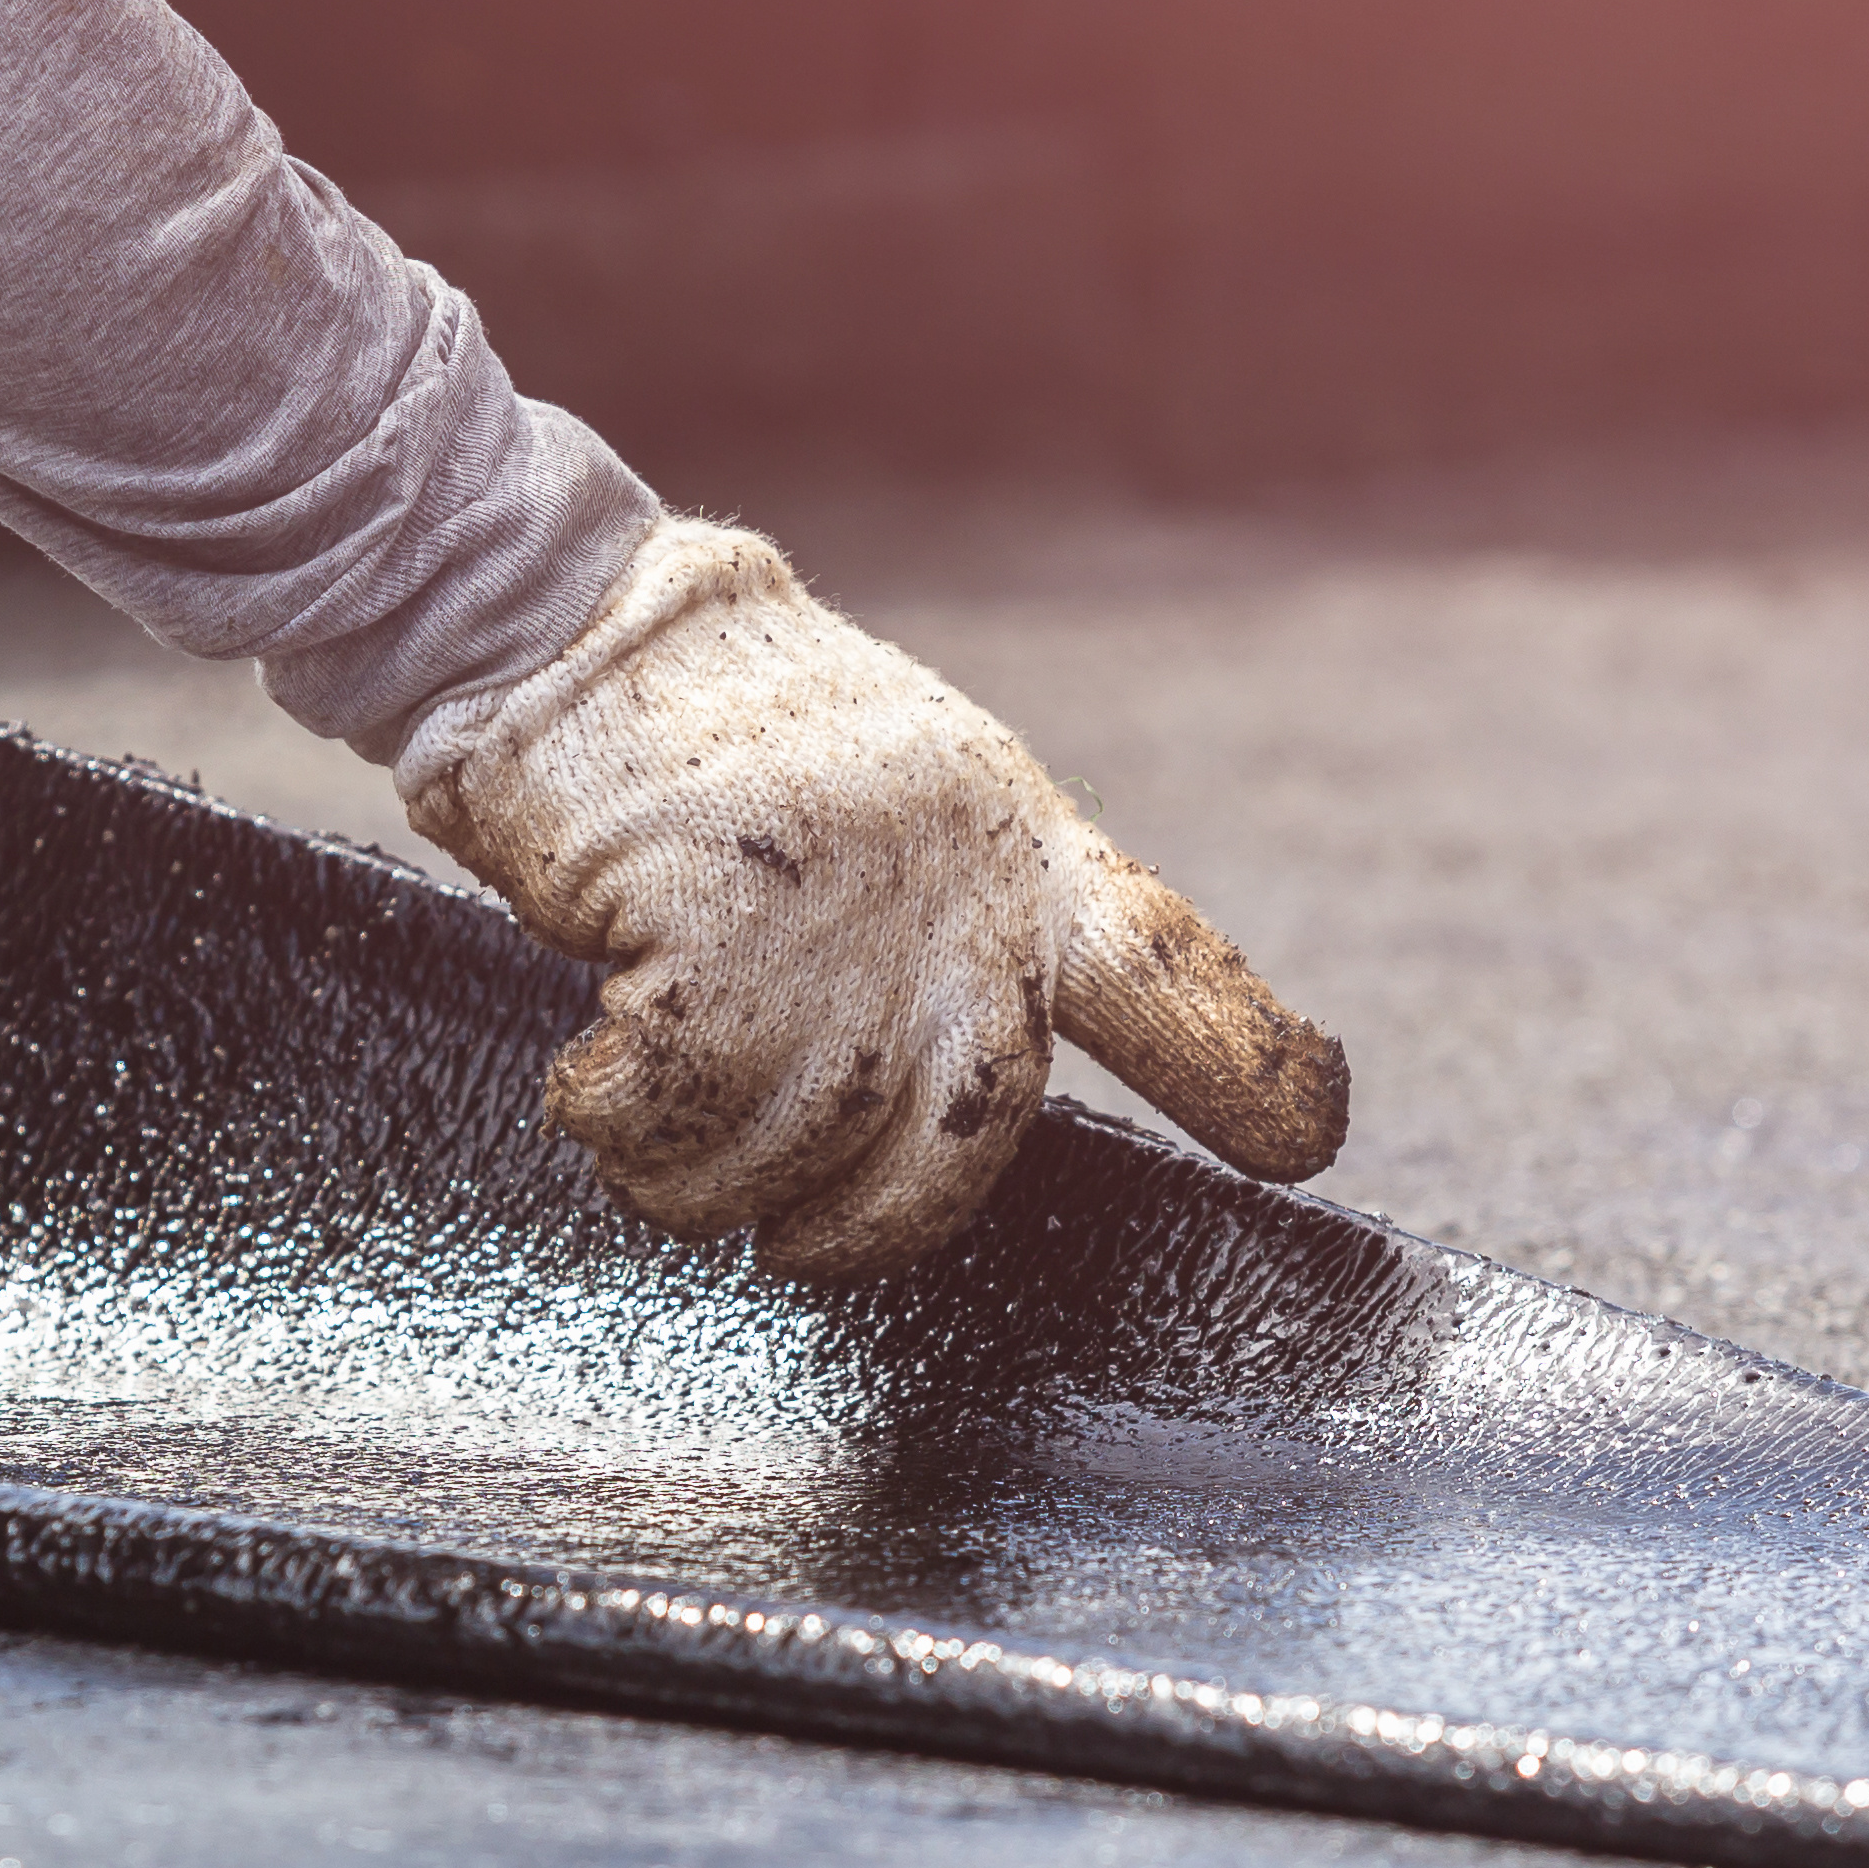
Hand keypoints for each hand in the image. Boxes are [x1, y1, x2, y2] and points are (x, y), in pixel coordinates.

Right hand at [396, 519, 1347, 1271]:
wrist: (565, 624)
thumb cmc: (706, 751)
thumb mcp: (884, 813)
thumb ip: (946, 931)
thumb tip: (937, 1099)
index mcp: (1014, 842)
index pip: (1161, 963)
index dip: (1242, 1061)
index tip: (1303, 1139)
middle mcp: (954, 869)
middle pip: (975, 1127)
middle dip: (872, 1222)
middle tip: (791, 1242)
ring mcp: (844, 890)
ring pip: (802, 1140)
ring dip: (698, 1176)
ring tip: (640, 1120)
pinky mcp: (715, 906)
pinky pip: (678, 1103)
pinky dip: (614, 1124)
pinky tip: (585, 1080)